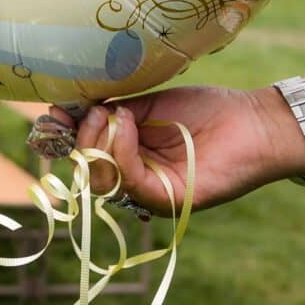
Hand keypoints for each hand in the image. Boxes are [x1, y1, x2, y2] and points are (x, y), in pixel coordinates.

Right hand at [50, 85, 304, 214]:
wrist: (251, 120)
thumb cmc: (205, 109)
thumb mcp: (145, 104)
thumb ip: (111, 110)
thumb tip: (68, 107)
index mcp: (126, 156)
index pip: (83, 155)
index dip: (65, 136)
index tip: (54, 112)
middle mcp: (135, 179)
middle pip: (88, 170)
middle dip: (82, 137)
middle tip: (93, 108)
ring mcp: (151, 192)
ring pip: (104, 180)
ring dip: (100, 143)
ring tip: (112, 113)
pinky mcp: (169, 200)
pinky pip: (131, 182)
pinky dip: (122, 151)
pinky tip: (128, 123)